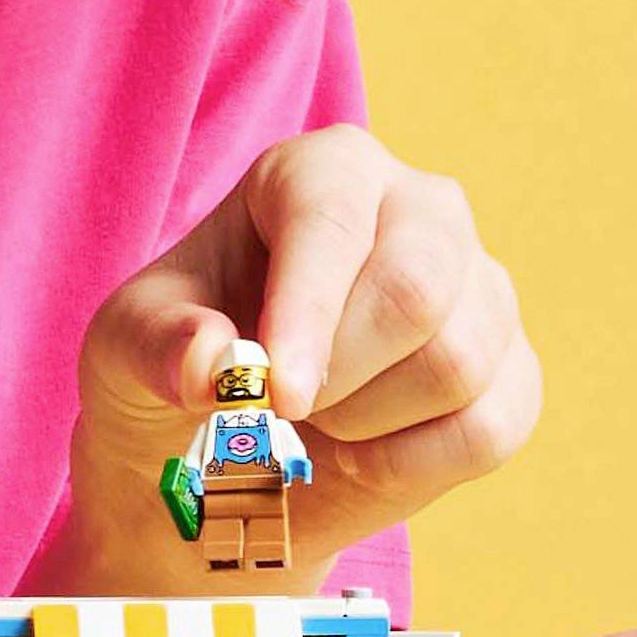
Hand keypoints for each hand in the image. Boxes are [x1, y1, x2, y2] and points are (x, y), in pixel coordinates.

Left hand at [74, 125, 541, 578]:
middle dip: (340, 374)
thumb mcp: (124, 350)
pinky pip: (491, 427)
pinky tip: (363, 452)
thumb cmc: (174, 370)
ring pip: (457, 363)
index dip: (307, 313)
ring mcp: (480, 289)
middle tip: (280, 407)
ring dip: (364, 423)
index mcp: (322, 171)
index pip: (334, 221)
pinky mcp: (512, 372)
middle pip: (417, 288)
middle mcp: (419, 208)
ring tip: (315, 416)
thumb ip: (156, 344)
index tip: (274, 392)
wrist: (220, 462)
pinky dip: (411, 465)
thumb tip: (211, 364)